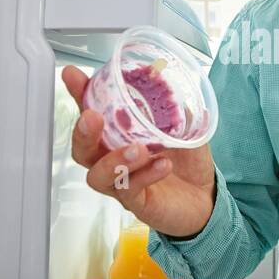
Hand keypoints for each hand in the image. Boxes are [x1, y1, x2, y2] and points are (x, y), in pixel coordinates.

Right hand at [61, 65, 216, 238]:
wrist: (206, 196)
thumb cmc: (187, 161)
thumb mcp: (183, 125)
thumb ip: (170, 104)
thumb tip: (159, 75)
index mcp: (119, 136)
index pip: (93, 112)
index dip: (80, 94)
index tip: (73, 75)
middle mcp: (113, 161)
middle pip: (82, 150)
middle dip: (83, 132)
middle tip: (92, 117)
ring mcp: (122, 184)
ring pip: (98, 175)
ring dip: (114, 159)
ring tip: (138, 149)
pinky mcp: (137, 203)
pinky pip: (130, 190)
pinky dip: (145, 175)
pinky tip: (163, 165)